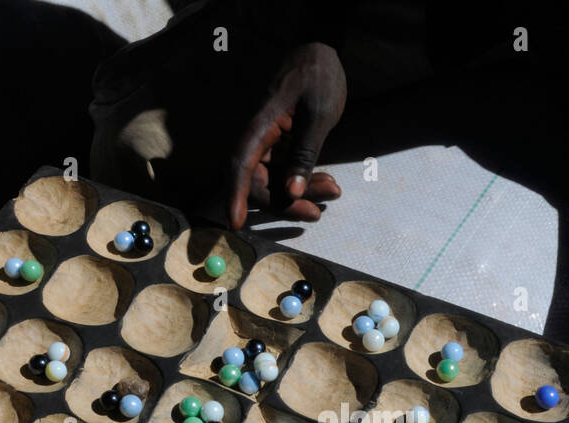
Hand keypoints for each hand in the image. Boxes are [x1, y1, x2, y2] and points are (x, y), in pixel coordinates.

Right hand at [227, 42, 345, 229]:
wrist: (321, 53)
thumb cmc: (318, 77)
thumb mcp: (318, 115)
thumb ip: (305, 153)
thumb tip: (292, 192)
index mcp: (260, 126)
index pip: (240, 166)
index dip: (236, 196)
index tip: (235, 223)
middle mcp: (259, 139)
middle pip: (258, 183)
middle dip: (285, 204)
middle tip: (317, 213)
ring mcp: (269, 145)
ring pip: (274, 182)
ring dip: (300, 194)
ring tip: (333, 191)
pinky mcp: (281, 148)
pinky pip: (286, 174)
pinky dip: (304, 182)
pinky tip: (327, 182)